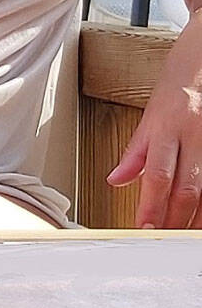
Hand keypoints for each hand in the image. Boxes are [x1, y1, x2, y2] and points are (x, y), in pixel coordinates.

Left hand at [107, 67, 201, 228]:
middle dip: (174, 219)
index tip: (144, 227)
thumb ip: (133, 154)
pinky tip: (201, 219)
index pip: (157, 175)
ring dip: (196, 218)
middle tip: (163, 239)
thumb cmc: (174, 95)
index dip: (151, 205)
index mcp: (167, 128)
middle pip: (186, 188)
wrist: (201, 69)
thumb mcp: (146, 119)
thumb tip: (115, 180)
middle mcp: (194, 136)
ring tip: (183, 235)